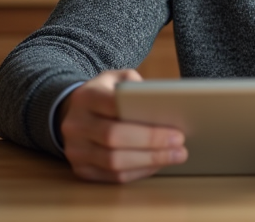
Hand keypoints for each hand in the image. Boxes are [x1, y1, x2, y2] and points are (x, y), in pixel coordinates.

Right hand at [58, 69, 186, 182]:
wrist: (74, 113)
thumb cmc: (106, 94)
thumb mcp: (118, 79)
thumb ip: (137, 86)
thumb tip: (165, 106)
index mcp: (86, 97)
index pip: (114, 107)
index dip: (146, 121)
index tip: (176, 128)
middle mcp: (75, 124)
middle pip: (114, 137)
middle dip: (151, 142)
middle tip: (180, 143)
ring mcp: (75, 149)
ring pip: (113, 162)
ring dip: (149, 161)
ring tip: (175, 156)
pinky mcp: (80, 169)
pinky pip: (112, 176)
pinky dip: (138, 172)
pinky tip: (157, 164)